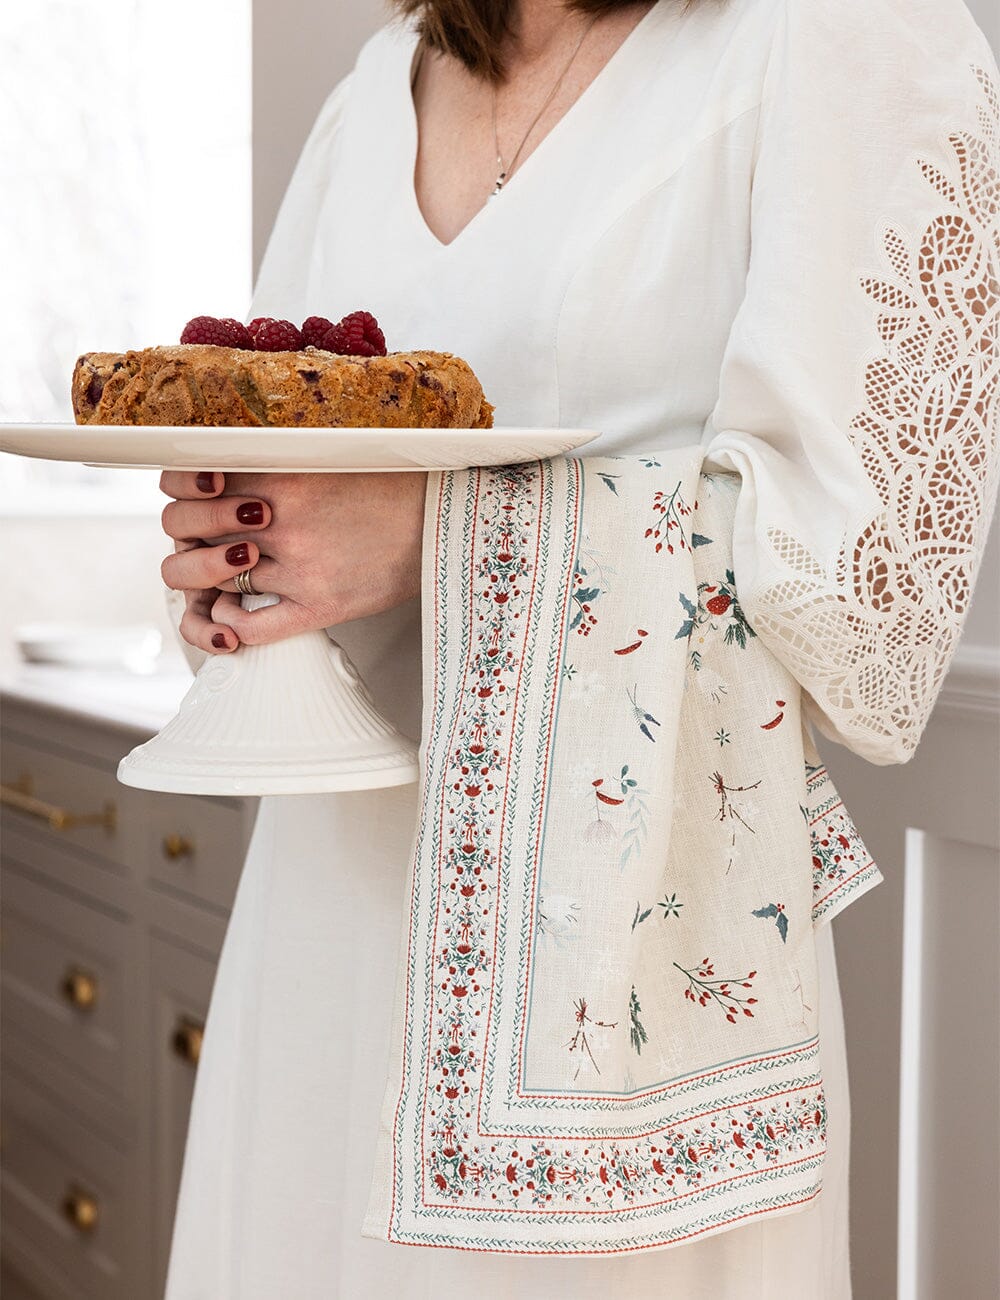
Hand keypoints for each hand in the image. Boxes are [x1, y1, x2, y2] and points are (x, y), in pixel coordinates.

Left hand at [159, 469, 426, 652]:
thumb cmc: (392, 485)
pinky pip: (250, 625)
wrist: (446, 520)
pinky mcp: (320, 606)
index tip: (197, 494)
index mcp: (281, 472)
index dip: (182, 490)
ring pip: (214, 579)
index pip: (189, 480)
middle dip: (189, 533)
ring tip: (225, 571)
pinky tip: (232, 614)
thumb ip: (272, 457)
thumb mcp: (327, 451)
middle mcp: (283, 520)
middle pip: (187, 531)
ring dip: (209, 577)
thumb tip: (217, 468)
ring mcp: (299, 567)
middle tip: (207, 535)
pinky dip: (228, 625)